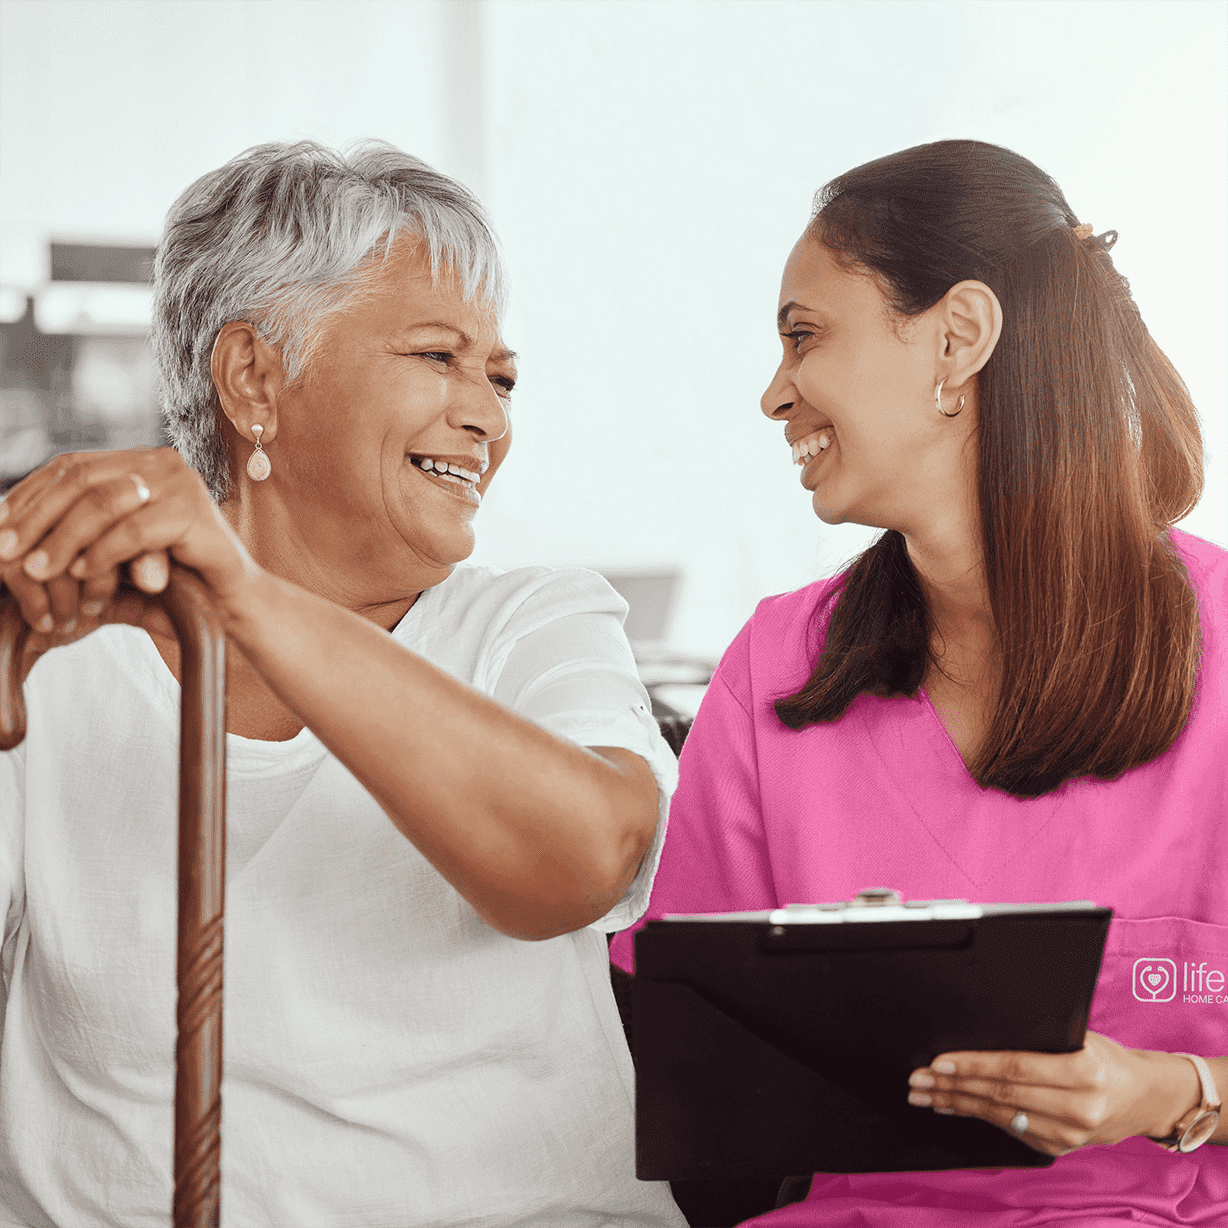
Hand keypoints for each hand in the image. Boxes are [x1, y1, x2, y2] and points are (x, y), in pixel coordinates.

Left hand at [0, 448, 255, 657]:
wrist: (231, 600)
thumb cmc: (174, 576)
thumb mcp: (118, 547)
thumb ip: (82, 530)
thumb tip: (10, 524)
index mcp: (142, 461)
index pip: (72, 465)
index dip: (31, 494)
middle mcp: (161, 462)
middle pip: (81, 478)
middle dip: (38, 517)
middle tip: (7, 550)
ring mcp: (180, 483)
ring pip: (102, 502)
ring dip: (63, 538)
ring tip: (39, 569)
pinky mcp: (193, 511)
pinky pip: (133, 531)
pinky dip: (103, 553)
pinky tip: (84, 574)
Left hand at [906, 1032, 1200, 1155]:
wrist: (1146, 1098)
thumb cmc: (1107, 1057)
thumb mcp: (1080, 1037)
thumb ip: (1038, 1037)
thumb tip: (980, 1028)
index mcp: (1083, 1073)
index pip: (1015, 1068)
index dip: (973, 1065)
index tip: (939, 1061)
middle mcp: (1078, 1108)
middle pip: (1001, 1095)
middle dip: (953, 1085)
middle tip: (918, 1078)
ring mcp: (1069, 1134)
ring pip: (1000, 1116)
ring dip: (956, 1103)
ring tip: (924, 1093)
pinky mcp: (1060, 1147)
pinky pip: (1009, 1130)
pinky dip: (976, 1116)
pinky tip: (952, 1106)